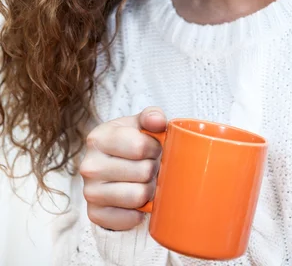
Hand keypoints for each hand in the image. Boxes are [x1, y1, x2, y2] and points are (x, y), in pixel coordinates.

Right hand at [80, 107, 166, 230]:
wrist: (111, 168)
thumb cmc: (129, 142)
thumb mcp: (138, 124)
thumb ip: (151, 116)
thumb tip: (158, 122)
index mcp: (98, 138)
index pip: (140, 146)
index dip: (155, 148)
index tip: (154, 148)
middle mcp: (89, 165)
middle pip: (143, 172)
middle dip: (154, 169)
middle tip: (150, 166)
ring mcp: (89, 192)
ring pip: (138, 196)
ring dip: (149, 190)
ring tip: (145, 181)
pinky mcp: (94, 214)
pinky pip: (129, 218)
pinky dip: (139, 212)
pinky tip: (136, 201)